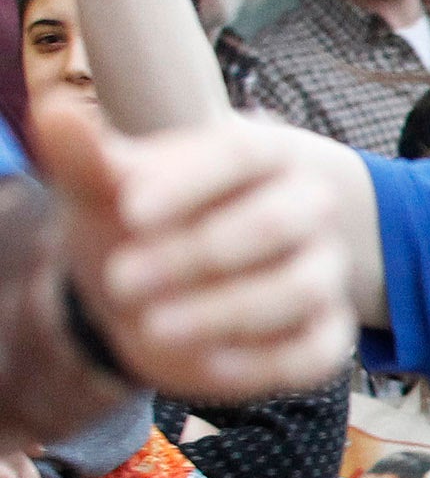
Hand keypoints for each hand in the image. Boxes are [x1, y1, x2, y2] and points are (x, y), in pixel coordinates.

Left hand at [55, 112, 355, 400]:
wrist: (149, 290)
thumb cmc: (136, 224)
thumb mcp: (105, 191)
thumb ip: (87, 159)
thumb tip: (56, 115)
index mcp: (262, 153)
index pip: (243, 154)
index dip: (191, 183)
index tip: (130, 212)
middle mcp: (306, 206)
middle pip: (278, 222)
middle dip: (197, 254)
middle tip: (124, 279)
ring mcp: (322, 269)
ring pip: (299, 288)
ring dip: (223, 311)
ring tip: (153, 326)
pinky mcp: (324, 332)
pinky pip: (313, 351)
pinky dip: (262, 361)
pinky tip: (207, 362)